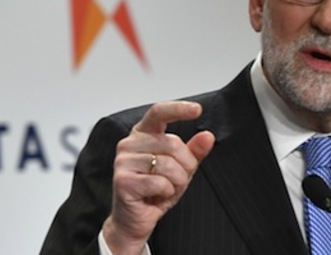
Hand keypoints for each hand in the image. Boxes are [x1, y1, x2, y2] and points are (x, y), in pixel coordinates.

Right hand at [102, 101, 215, 253]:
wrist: (133, 220)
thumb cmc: (155, 191)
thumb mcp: (180, 169)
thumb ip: (193, 152)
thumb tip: (207, 136)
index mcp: (141, 134)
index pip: (158, 112)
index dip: (178, 109)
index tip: (197, 110)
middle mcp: (129, 143)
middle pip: (172, 143)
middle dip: (186, 165)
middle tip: (178, 179)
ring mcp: (123, 161)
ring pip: (168, 165)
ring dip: (176, 182)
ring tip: (165, 189)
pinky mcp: (123, 181)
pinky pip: (160, 182)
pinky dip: (166, 192)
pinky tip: (156, 196)